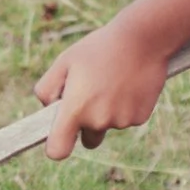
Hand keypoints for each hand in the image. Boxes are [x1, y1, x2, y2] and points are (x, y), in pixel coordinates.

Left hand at [35, 18, 173, 160]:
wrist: (143, 39)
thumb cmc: (98, 48)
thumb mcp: (64, 61)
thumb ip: (47, 89)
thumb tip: (49, 108)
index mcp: (75, 110)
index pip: (58, 150)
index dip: (56, 146)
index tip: (60, 136)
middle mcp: (98, 121)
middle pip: (88, 139)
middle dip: (87, 125)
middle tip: (92, 94)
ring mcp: (121, 121)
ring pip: (109, 126)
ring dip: (108, 111)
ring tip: (113, 81)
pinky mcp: (140, 118)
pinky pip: (127, 119)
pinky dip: (126, 106)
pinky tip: (128, 83)